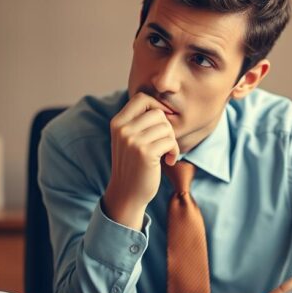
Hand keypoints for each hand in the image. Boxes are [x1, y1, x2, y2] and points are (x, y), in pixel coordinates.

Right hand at [102, 92, 180, 229]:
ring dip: (171, 141)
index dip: (157, 106)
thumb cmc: (133, 165)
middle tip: (165, 143)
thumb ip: (138, 121)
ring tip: (166, 153)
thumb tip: (163, 103)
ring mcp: (133, 141)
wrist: (127, 194)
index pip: (141, 98)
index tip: (162, 123)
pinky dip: (174, 151)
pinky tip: (168, 160)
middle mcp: (123, 129)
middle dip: (167, 127)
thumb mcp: (128, 139)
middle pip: (157, 112)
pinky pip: (170, 141)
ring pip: (166, 127)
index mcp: (117, 123)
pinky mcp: (145, 153)